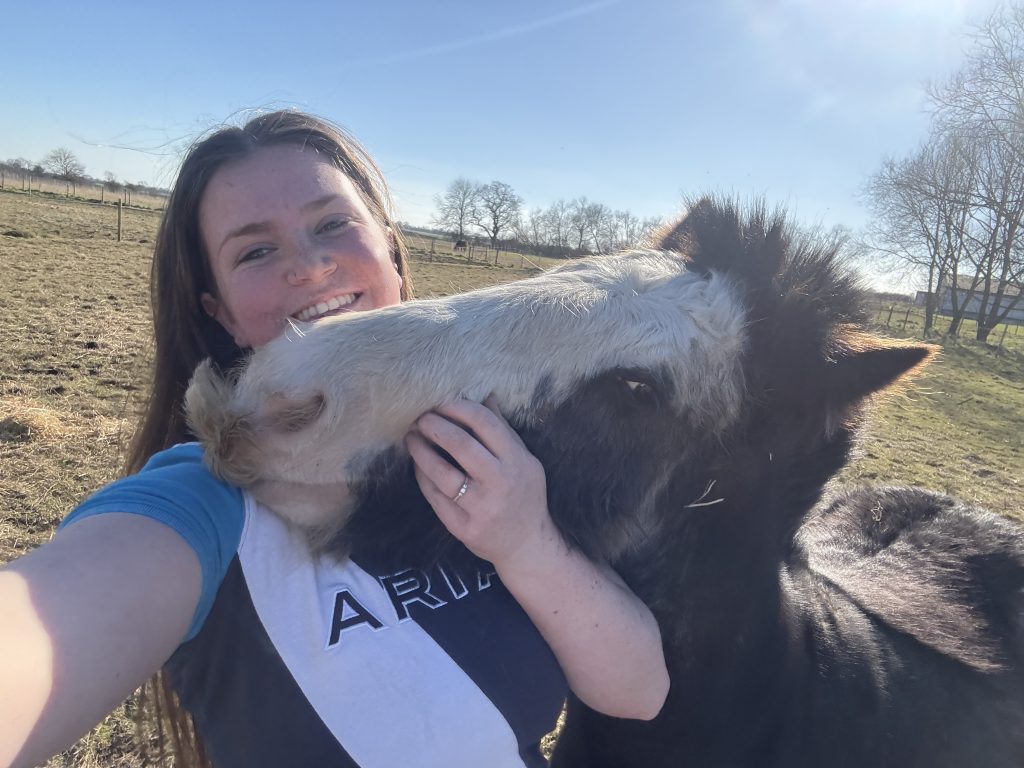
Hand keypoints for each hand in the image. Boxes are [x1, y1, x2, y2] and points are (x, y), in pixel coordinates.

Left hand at [404, 397, 555, 567]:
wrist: (527, 546)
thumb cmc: (525, 496)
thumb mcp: (525, 461)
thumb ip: (503, 430)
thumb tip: (485, 396)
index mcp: (517, 462)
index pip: (486, 424)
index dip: (459, 408)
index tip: (441, 402)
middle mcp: (500, 483)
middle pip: (461, 445)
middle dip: (435, 426)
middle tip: (421, 417)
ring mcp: (481, 508)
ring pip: (442, 473)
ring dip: (421, 451)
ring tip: (412, 437)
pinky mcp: (463, 528)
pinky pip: (435, 497)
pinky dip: (423, 477)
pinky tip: (418, 465)